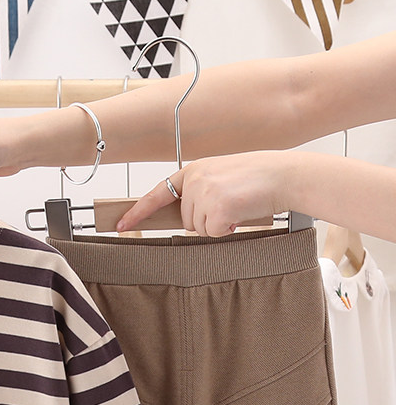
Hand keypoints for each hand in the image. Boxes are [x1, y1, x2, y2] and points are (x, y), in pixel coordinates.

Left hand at [116, 150, 295, 235]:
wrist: (285, 175)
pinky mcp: (216, 208)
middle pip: (186, 220)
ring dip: (218, 225)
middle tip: (231, 205)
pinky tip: (241, 213)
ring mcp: (204, 193)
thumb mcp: (221, 177)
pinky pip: (213, 233)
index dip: (139, 211)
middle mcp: (194, 180)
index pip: (158, 193)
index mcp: (193, 170)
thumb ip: (200, 192)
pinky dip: (228, 230)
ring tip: (238, 206)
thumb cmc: (258, 179)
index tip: (120, 224)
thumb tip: (188, 220)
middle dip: (207, 220)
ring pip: (198, 229)